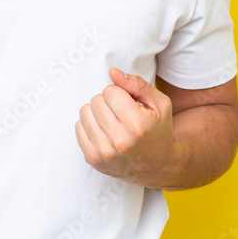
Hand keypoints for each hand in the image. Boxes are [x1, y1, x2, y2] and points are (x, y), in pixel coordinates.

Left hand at [75, 67, 185, 188]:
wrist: (158, 166)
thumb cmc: (158, 130)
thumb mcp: (160, 104)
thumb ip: (137, 84)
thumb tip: (112, 71)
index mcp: (137, 124)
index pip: (109, 91)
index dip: (120, 94)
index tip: (129, 104)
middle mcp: (119, 140)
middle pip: (96, 100)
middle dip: (108, 103)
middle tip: (121, 115)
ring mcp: (104, 152)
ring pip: (85, 112)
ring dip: (97, 113)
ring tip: (112, 122)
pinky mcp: (92, 159)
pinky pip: (78, 127)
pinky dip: (90, 126)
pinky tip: (104, 132)